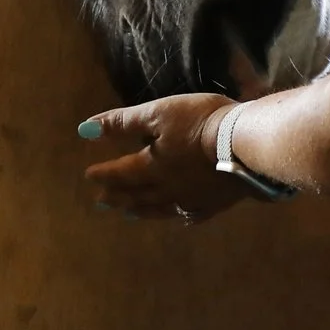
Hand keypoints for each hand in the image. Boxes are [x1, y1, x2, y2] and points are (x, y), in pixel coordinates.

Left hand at [80, 93, 246, 223]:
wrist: (246, 144)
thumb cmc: (199, 122)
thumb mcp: (157, 113)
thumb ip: (122, 123)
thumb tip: (84, 130)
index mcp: (151, 167)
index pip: (121, 172)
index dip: (104, 173)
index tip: (89, 177)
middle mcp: (167, 190)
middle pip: (137, 195)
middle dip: (117, 197)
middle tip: (102, 202)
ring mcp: (192, 200)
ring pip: (160, 208)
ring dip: (141, 210)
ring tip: (129, 214)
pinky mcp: (215, 204)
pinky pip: (191, 214)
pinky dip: (180, 215)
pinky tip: (181, 217)